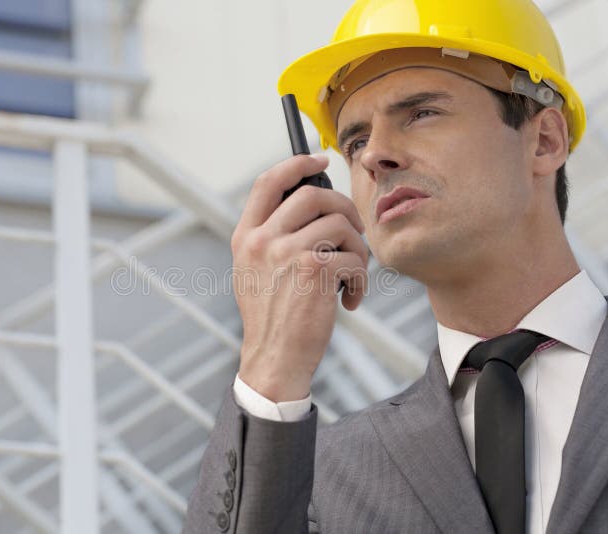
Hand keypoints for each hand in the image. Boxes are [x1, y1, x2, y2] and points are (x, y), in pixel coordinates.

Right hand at [232, 154, 367, 401]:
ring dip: (357, 249)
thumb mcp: (254, 272)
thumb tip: (307, 206)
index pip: (268, 182)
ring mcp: (287, 253)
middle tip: (353, 232)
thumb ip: (270, 238)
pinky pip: (353, 258)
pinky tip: (350, 299)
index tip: (319, 160)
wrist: (275, 358)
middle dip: (344, 208)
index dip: (296, 164)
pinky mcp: (315, 271)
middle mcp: (262, 240)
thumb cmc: (272, 318)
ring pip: (340, 224)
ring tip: (352, 275)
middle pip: (313, 194)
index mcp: (246, 237)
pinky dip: (361, 280)